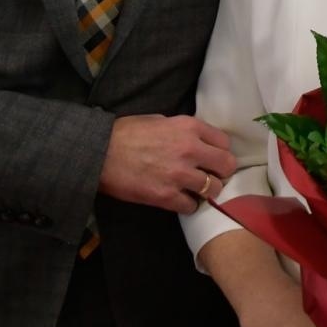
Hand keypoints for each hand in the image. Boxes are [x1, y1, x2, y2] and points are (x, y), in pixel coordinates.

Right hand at [97, 114, 235, 214]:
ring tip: (195, 190)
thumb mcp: (160, 120)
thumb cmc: (126, 133)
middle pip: (226, 166)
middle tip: (210, 176)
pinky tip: (179, 200)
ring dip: (206, 191)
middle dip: (220, 172)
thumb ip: (183, 130)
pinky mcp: (166, 196)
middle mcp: (190, 149)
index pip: (224, 142)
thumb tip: (198, 141)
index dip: (220, 152)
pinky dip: (188, 205)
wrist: (99, 153)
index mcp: (189, 127)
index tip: (213, 159)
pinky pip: (191, 206)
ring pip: (213, 189)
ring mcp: (179, 174)